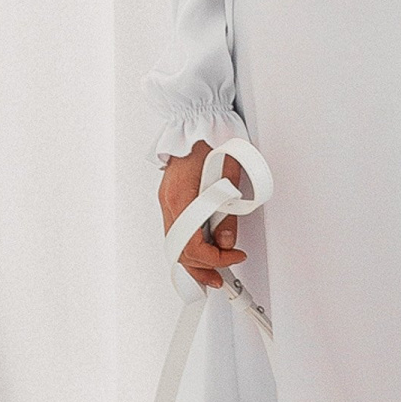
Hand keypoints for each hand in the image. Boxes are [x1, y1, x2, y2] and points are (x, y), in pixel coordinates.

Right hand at [159, 142, 245, 290]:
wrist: (200, 121)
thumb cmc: (215, 141)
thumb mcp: (231, 178)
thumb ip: (228, 215)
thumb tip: (227, 242)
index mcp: (181, 197)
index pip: (193, 244)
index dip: (215, 258)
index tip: (233, 258)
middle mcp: (169, 201)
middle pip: (178, 249)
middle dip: (200, 269)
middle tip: (219, 280)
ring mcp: (167, 199)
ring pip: (174, 242)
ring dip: (192, 261)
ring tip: (209, 273)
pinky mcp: (171, 197)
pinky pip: (176, 229)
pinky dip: (188, 244)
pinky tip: (201, 251)